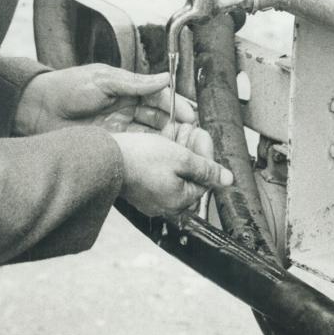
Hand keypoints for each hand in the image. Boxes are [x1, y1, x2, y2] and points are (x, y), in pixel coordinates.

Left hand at [14, 65, 194, 136]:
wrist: (37, 109)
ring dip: (167, 143)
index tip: (190, 117)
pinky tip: (161, 160)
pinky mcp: (112, 145)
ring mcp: (120, 128)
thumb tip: (164, 78)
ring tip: (182, 151)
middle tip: (193, 139)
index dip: (176, 106)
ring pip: (152, 136)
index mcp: (128, 89)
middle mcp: (127, 109)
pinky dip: (150, 154)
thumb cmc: (66, 87)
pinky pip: (137, 150)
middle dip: (178, 128)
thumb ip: (134, 82)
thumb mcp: (103, 79)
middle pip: (160, 119)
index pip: (160, 97)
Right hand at [111, 132, 232, 216]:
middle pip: (189, 175)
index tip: (201, 136)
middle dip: (192, 150)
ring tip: (174, 131)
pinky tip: (159, 141)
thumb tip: (228, 180)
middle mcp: (166, 203)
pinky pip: (157, 173)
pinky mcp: (138, 188)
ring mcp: (150, 197)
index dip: (206, 154)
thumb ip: (206, 168)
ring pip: (173, 172)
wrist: (105, 159)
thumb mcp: (180, 158)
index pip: (205, 179)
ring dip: (177, 150)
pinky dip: (162, 157)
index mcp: (179, 200)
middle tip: (189, 131)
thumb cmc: (140, 159)